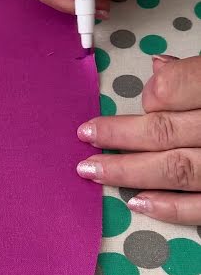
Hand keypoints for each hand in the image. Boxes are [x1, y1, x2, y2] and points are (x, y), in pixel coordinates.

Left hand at [76, 56, 200, 224]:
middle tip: (85, 136)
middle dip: (118, 135)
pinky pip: (200, 206)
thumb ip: (195, 73)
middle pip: (163, 131)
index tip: (144, 98)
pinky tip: (136, 203)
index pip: (173, 89)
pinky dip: (170, 208)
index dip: (154, 94)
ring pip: (174, 168)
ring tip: (91, 171)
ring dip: (128, 171)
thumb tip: (158, 67)